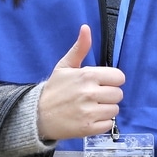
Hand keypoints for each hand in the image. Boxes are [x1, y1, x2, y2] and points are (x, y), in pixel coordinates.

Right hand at [37, 25, 124, 140]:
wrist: (37, 115)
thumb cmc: (54, 89)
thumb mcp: (65, 66)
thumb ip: (80, 48)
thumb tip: (86, 28)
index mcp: (87, 76)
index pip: (119, 77)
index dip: (112, 80)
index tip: (102, 83)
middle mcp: (90, 93)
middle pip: (118, 94)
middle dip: (109, 95)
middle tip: (94, 96)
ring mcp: (89, 112)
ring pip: (114, 110)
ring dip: (105, 109)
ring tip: (91, 107)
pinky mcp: (88, 128)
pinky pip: (108, 125)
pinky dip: (101, 123)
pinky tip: (89, 118)